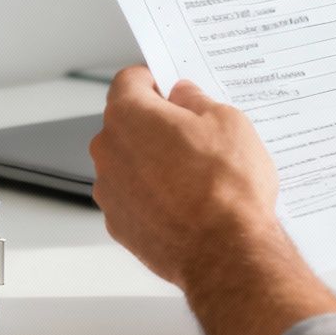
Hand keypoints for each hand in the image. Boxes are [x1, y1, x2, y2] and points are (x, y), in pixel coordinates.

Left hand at [89, 65, 283, 287]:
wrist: (226, 254)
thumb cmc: (226, 188)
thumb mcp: (227, 121)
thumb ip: (196, 99)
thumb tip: (184, 96)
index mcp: (129, 116)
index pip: (129, 80)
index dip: (153, 80)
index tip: (171, 89)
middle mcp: (108, 151)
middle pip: (126, 123)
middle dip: (155, 124)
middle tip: (194, 135)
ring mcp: (109, 191)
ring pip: (129, 162)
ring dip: (152, 162)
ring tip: (195, 176)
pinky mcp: (118, 225)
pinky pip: (133, 197)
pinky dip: (152, 196)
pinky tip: (186, 204)